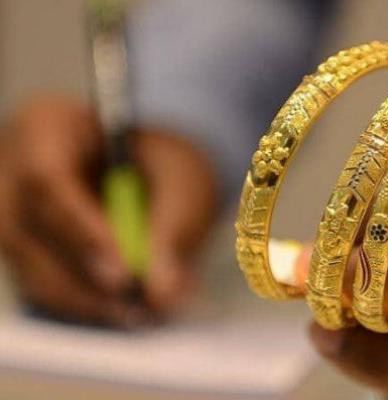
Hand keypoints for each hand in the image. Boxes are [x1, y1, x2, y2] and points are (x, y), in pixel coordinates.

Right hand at [0, 97, 216, 325]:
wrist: (154, 163)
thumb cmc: (165, 158)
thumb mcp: (182, 178)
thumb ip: (173, 229)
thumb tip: (161, 294)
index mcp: (47, 127)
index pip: (46, 177)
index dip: (81, 230)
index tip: (123, 272)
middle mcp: (13, 170)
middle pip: (25, 231)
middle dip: (80, 278)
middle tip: (133, 307)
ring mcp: (12, 213)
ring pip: (29, 266)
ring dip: (84, 299)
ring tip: (138, 315)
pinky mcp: (27, 249)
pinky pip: (42, 283)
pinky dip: (83, 303)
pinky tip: (123, 312)